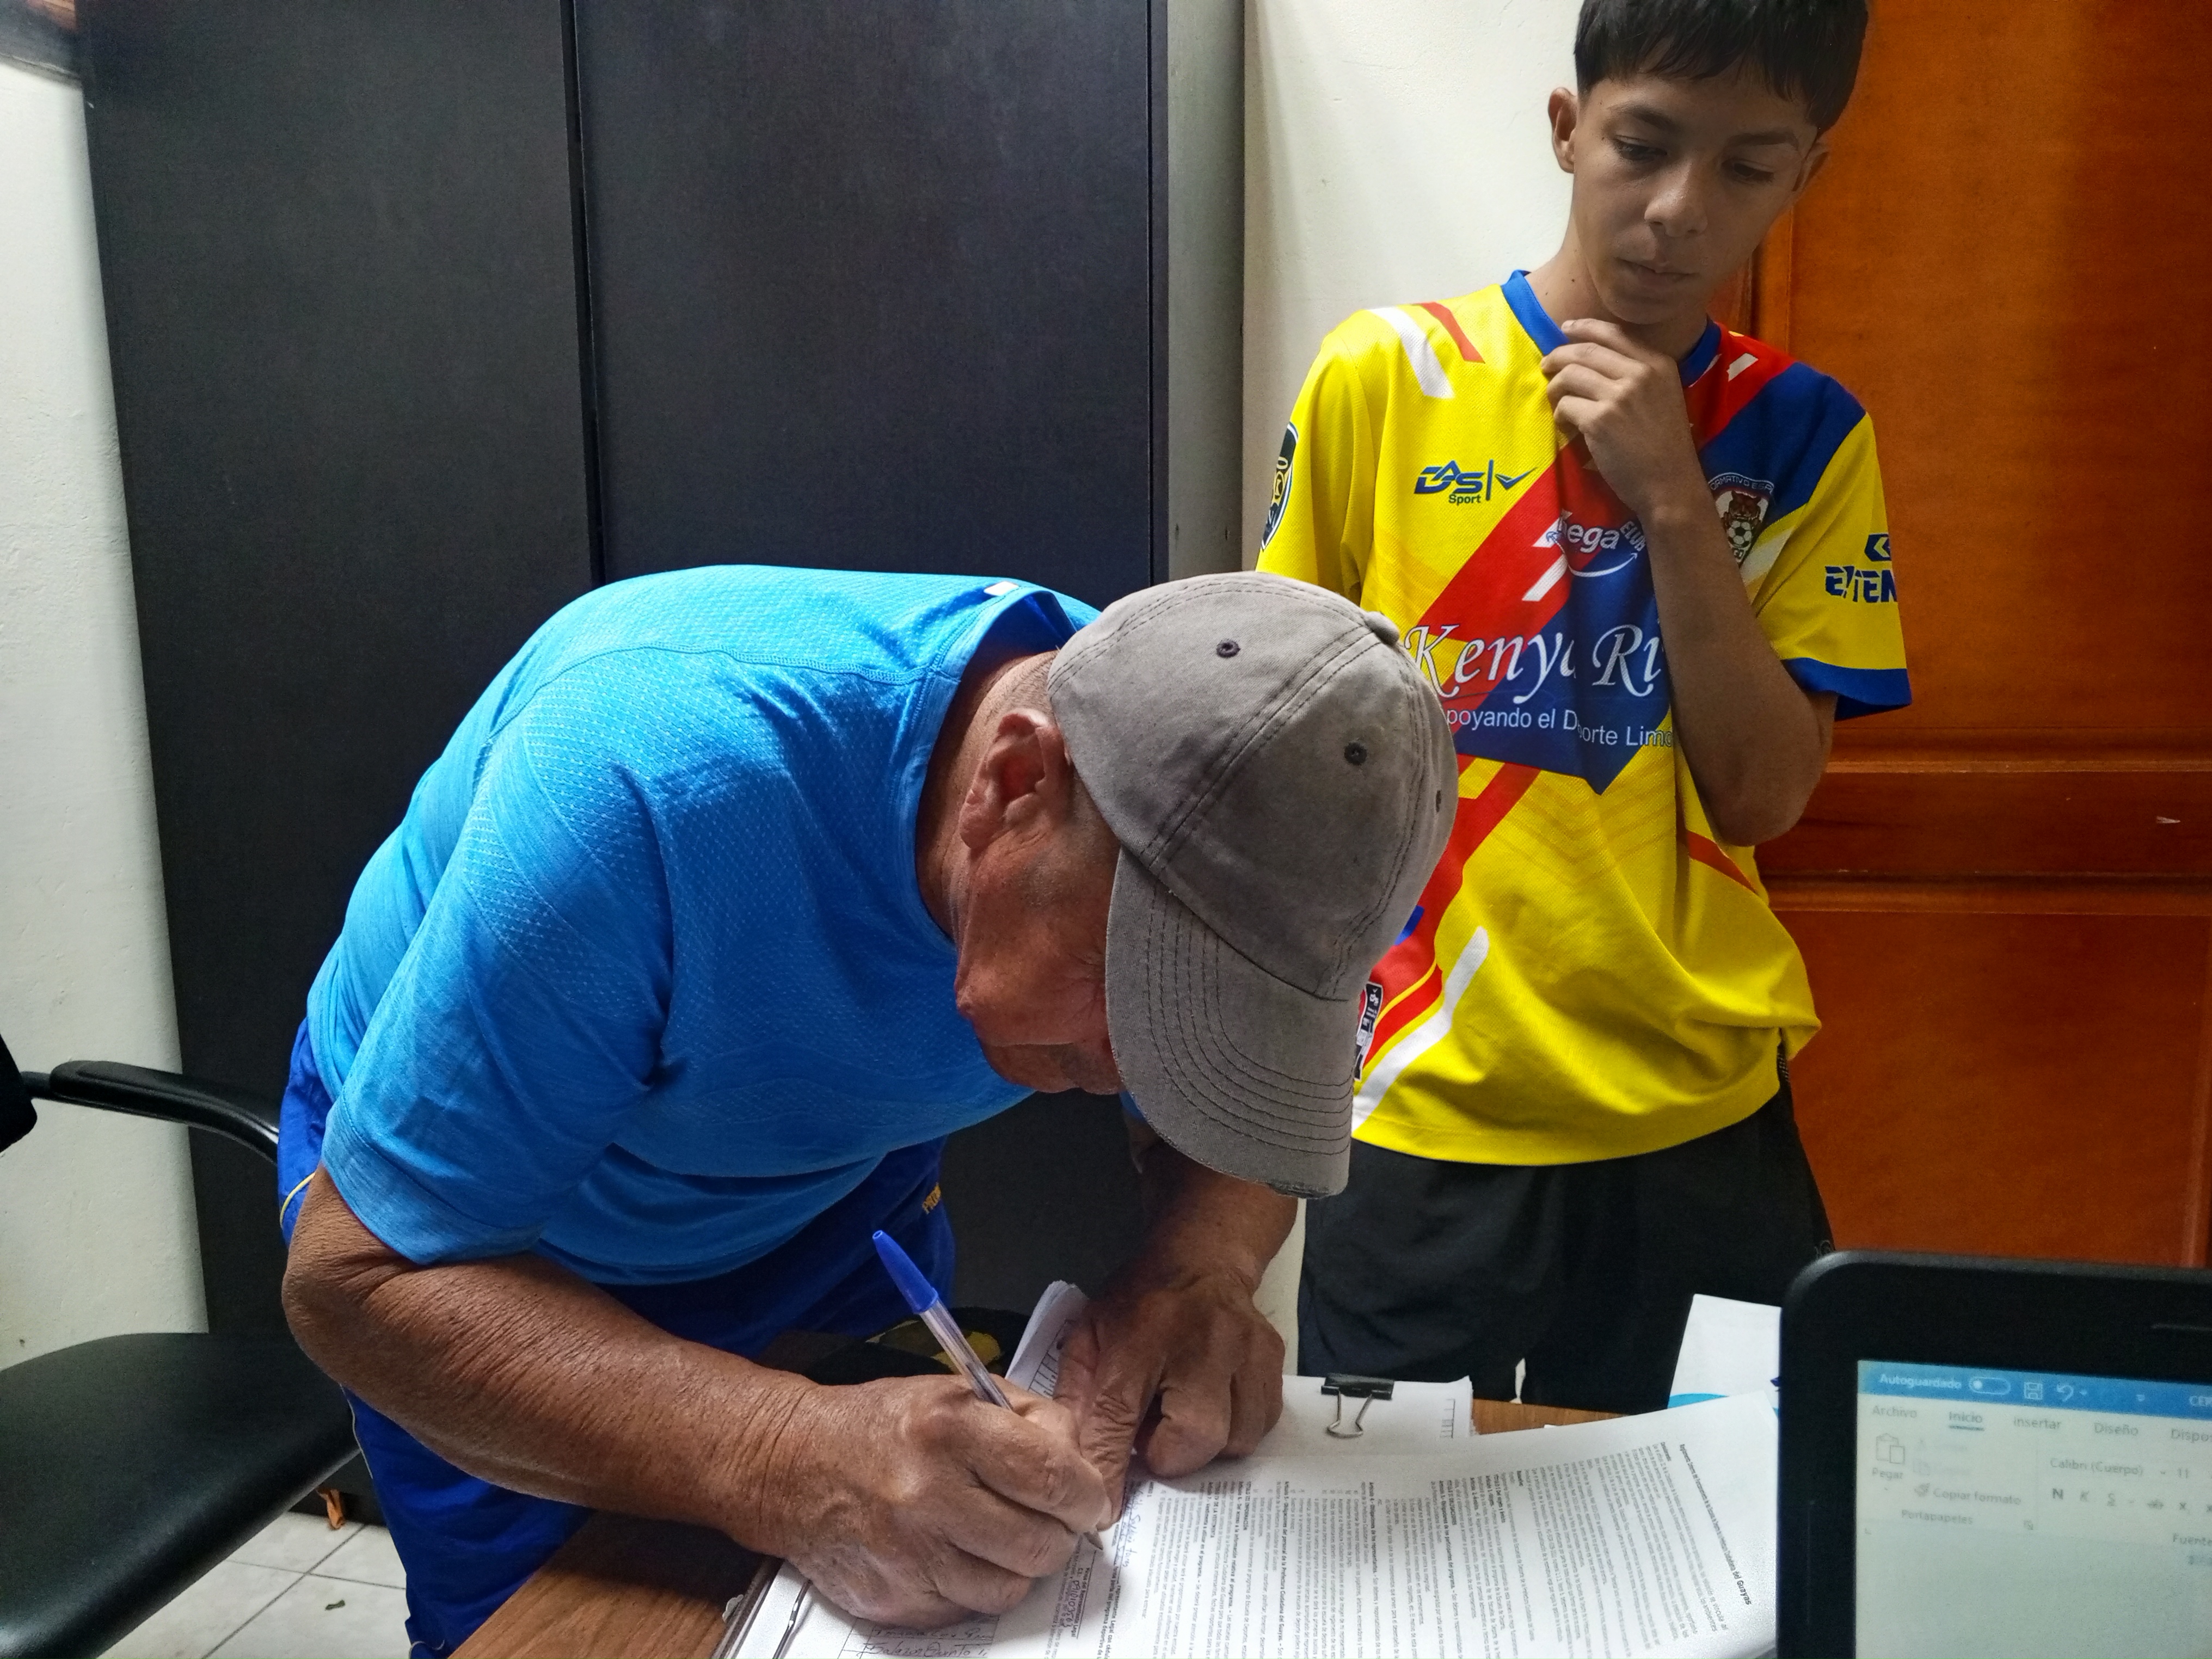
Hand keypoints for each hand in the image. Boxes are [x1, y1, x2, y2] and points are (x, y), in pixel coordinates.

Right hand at [744, 1373, 1110, 1628]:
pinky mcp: (895, 1600)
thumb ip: (1032, 1419)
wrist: (795, 1466)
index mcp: (947, 1429)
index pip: (1052, 1476)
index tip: (1088, 1498)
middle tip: (1050, 1518)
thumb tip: (1081, 1469)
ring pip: (1011, 1587)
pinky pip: (969, 1608)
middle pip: (1040, 1543)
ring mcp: (908, 1555)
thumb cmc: (882, 1425)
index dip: (1085, 1494)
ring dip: (1019, 1563)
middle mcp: (926, 1494)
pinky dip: (977, 1583)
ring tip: (1002, 1534)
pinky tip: (960, 1552)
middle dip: (1059, 1532)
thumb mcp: (959, 1392)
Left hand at [1054, 1253, 1284, 1516]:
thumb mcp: (1091, 1336)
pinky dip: (1234, 1429)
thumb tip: (1075, 1463)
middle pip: (1195, 1436)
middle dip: (1169, 1453)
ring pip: (1235, 1439)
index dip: (1110, 1465)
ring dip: (1204, 1444)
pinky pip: (1259, 1425)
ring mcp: (1247, 1348)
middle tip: (1151, 1434)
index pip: (1120, 1413)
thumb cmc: (1138, 1303)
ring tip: (1182, 1415)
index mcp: (1142, 1332)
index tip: (1106, 1510)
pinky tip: (1213, 1406)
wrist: (1202, 1257)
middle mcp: (1203, 1339)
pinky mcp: (1274, 1360)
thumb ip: (1079, 1397)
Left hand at [1540, 318, 1708, 520]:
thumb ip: (1637, 373)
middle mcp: (1640, 374)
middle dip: (1559, 355)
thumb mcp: (1663, 395)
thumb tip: (1592, 356)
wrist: (1669, 482)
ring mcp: (1619, 396)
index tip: (1566, 329)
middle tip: (1546, 365)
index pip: (1612, 333)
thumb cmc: (1664, 444)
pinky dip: (1559, 414)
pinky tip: (1565, 423)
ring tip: (1556, 399)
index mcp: (1658, 363)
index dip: (1584, 327)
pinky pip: (1565, 405)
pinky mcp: (1600, 421)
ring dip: (1555, 387)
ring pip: (1570, 376)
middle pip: (1584, 351)